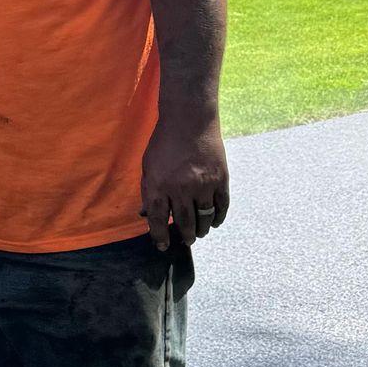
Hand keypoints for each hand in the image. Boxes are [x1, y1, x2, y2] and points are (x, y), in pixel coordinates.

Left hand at [140, 115, 229, 250]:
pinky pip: (221, 206)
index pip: (158, 220)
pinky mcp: (220, 179)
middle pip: (184, 223)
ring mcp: (203, 185)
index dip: (160, 237)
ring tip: (198, 234)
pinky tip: (214, 223)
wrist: (190, 120)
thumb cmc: (164, 142)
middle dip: (184, 236)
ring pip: (204, 218)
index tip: (162, 246)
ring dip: (201, 230)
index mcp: (158, 186)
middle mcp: (180, 189)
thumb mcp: (147, 166)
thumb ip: (147, 192)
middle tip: (185, 241)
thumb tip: (146, 215)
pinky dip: (218, 218)